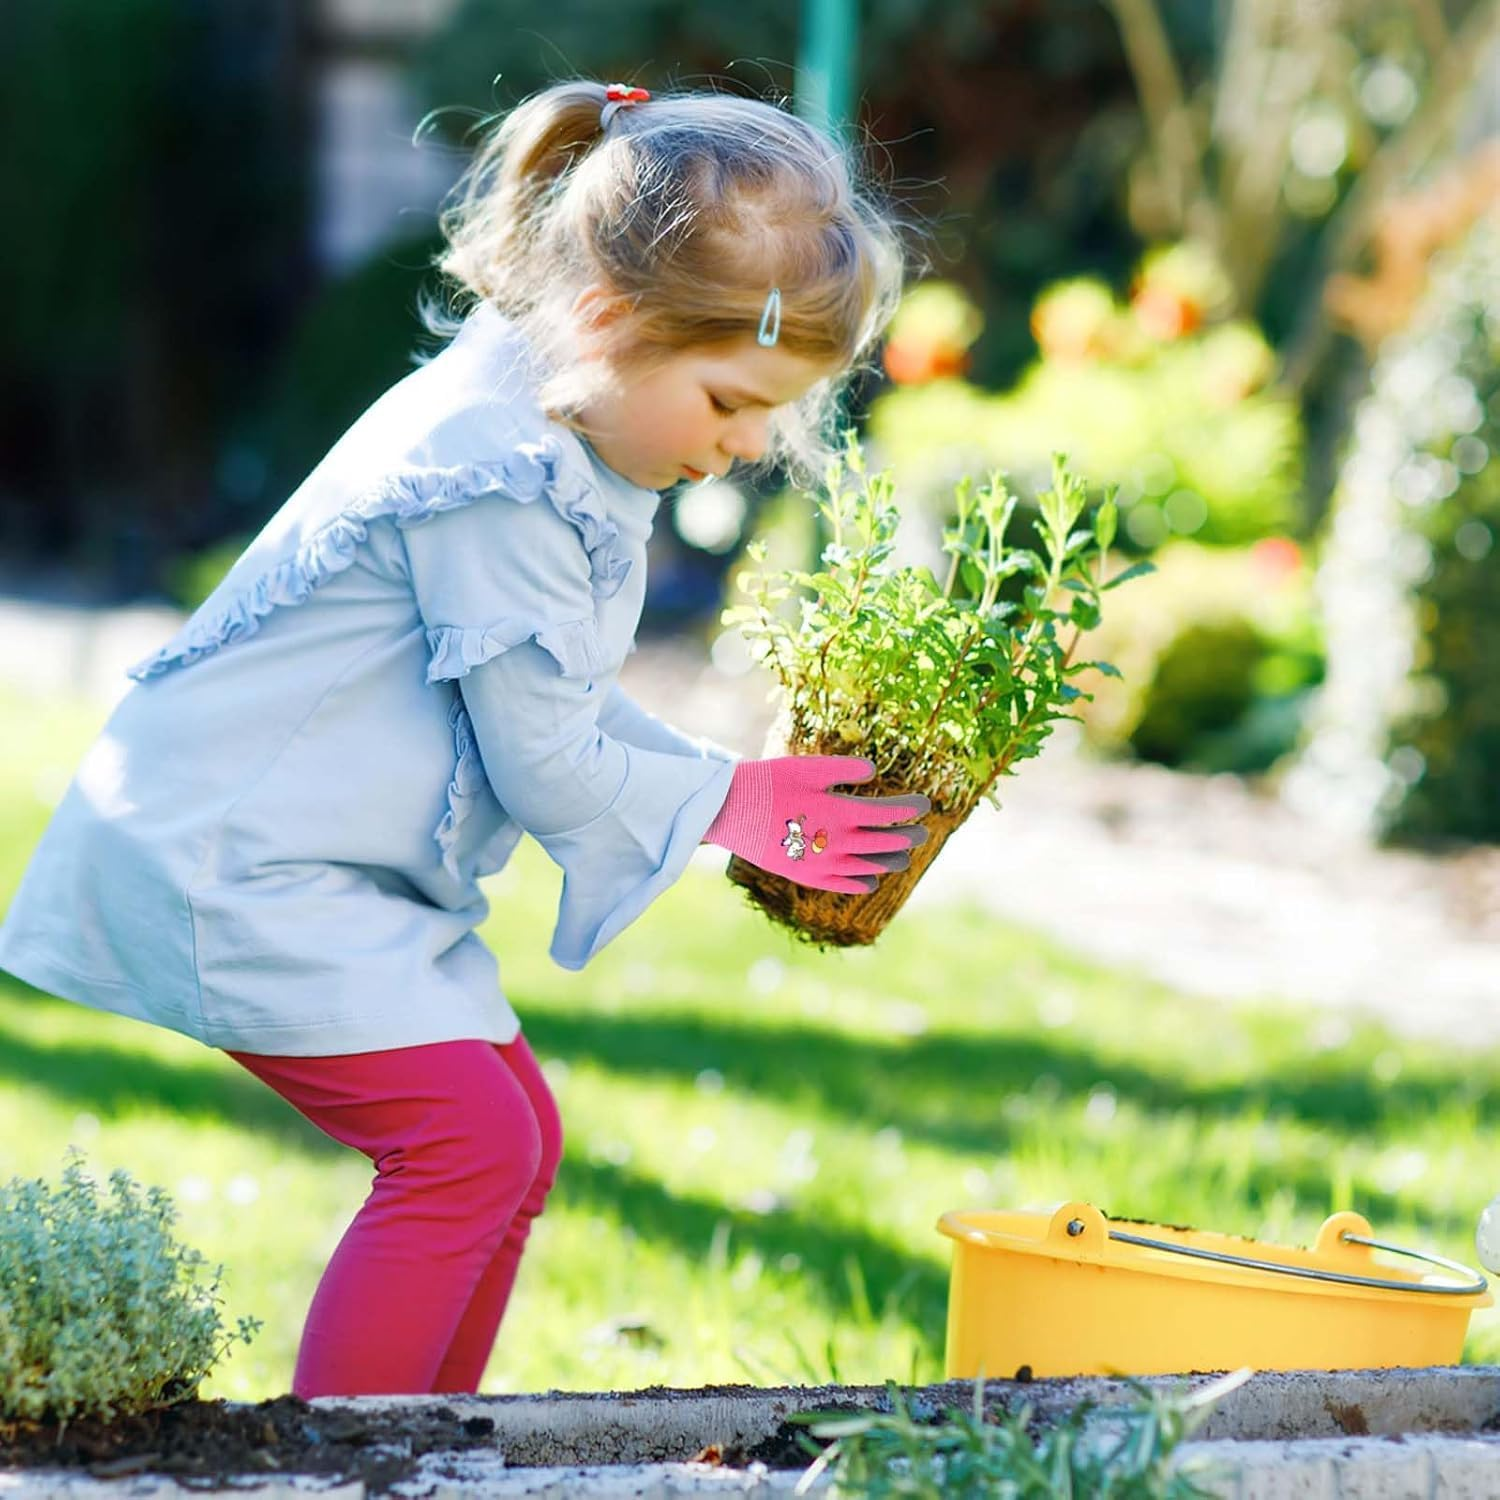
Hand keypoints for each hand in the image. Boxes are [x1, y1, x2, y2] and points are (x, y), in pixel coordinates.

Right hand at [703, 755, 930, 894]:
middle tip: (922, 831)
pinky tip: (871, 880)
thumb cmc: (769, 782)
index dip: (910, 809)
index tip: (926, 805)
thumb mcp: (807, 766)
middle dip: (908, 836)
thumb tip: (874, 771)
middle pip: (885, 842)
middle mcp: (837, 843)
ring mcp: (823, 864)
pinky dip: (862, 882)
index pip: (889, 814)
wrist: (729, 811)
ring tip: (904, 857)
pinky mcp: (806, 876)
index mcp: (840, 812)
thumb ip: (844, 769)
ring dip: (891, 861)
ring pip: (870, 867)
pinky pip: (843, 885)